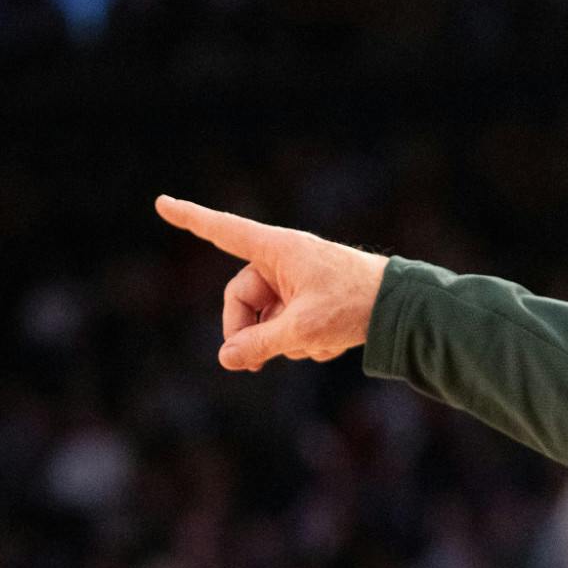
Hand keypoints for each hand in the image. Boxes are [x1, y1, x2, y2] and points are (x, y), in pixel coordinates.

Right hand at [154, 195, 387, 371]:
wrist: (405, 310)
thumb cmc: (355, 305)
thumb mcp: (303, 329)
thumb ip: (260, 344)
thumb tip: (226, 358)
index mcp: (278, 249)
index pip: (223, 232)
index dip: (191, 219)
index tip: (162, 203)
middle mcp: (285, 261)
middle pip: (242, 299)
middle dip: (251, 333)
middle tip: (254, 364)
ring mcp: (299, 283)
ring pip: (270, 319)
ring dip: (290, 340)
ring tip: (322, 339)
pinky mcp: (314, 302)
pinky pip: (293, 327)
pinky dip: (308, 341)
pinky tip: (335, 343)